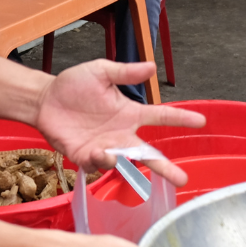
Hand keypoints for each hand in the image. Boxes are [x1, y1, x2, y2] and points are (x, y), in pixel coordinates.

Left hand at [33, 59, 203, 184]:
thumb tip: (152, 67)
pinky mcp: (84, 156)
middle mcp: (121, 134)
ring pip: (122, 164)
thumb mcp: (101, 72)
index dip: (181, 118)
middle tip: (182, 179)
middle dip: (165, 167)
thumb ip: (125, 72)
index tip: (201, 120)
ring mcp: (104, 147)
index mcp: (129, 113)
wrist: (44, 99)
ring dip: (119, 161)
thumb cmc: (74, 85)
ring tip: (107, 152)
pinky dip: (98, 161)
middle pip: (148, 153)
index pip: (161, 117)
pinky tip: (95, 151)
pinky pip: (97, 165)